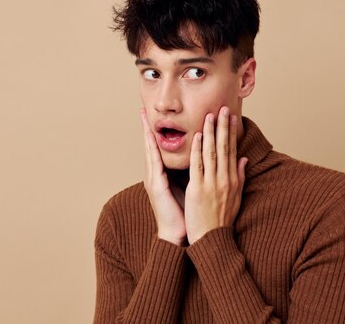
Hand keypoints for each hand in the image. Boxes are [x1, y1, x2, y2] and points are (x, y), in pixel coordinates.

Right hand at [140, 108, 186, 245]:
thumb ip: (193, 171)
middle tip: (143, 110)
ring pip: (150, 152)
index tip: (157, 117)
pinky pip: (155, 164)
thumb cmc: (186, 212)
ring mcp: (154, 180)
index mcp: (164, 175)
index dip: (158, 132)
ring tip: (144, 119)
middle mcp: (156, 175)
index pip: (160, 148)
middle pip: (151, 146)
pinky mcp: (156, 187)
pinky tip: (153, 139)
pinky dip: (154, 150)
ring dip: (148, 134)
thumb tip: (201, 158)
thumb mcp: (190, 186)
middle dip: (147, 128)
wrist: (180, 235)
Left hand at [185, 106, 247, 244]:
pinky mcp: (198, 189)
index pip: (233, 150)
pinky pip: (198, 165)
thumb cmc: (222, 220)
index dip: (232, 132)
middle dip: (223, 126)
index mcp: (233, 180)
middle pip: (225, 147)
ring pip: (212, 152)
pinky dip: (199, 149)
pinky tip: (199, 136)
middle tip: (223, 108)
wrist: (212, 239)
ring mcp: (212, 183)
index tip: (231, 117)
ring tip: (211, 115)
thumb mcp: (236, 197)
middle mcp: (225, 179)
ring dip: (211, 132)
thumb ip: (240, 176)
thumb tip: (243, 159)